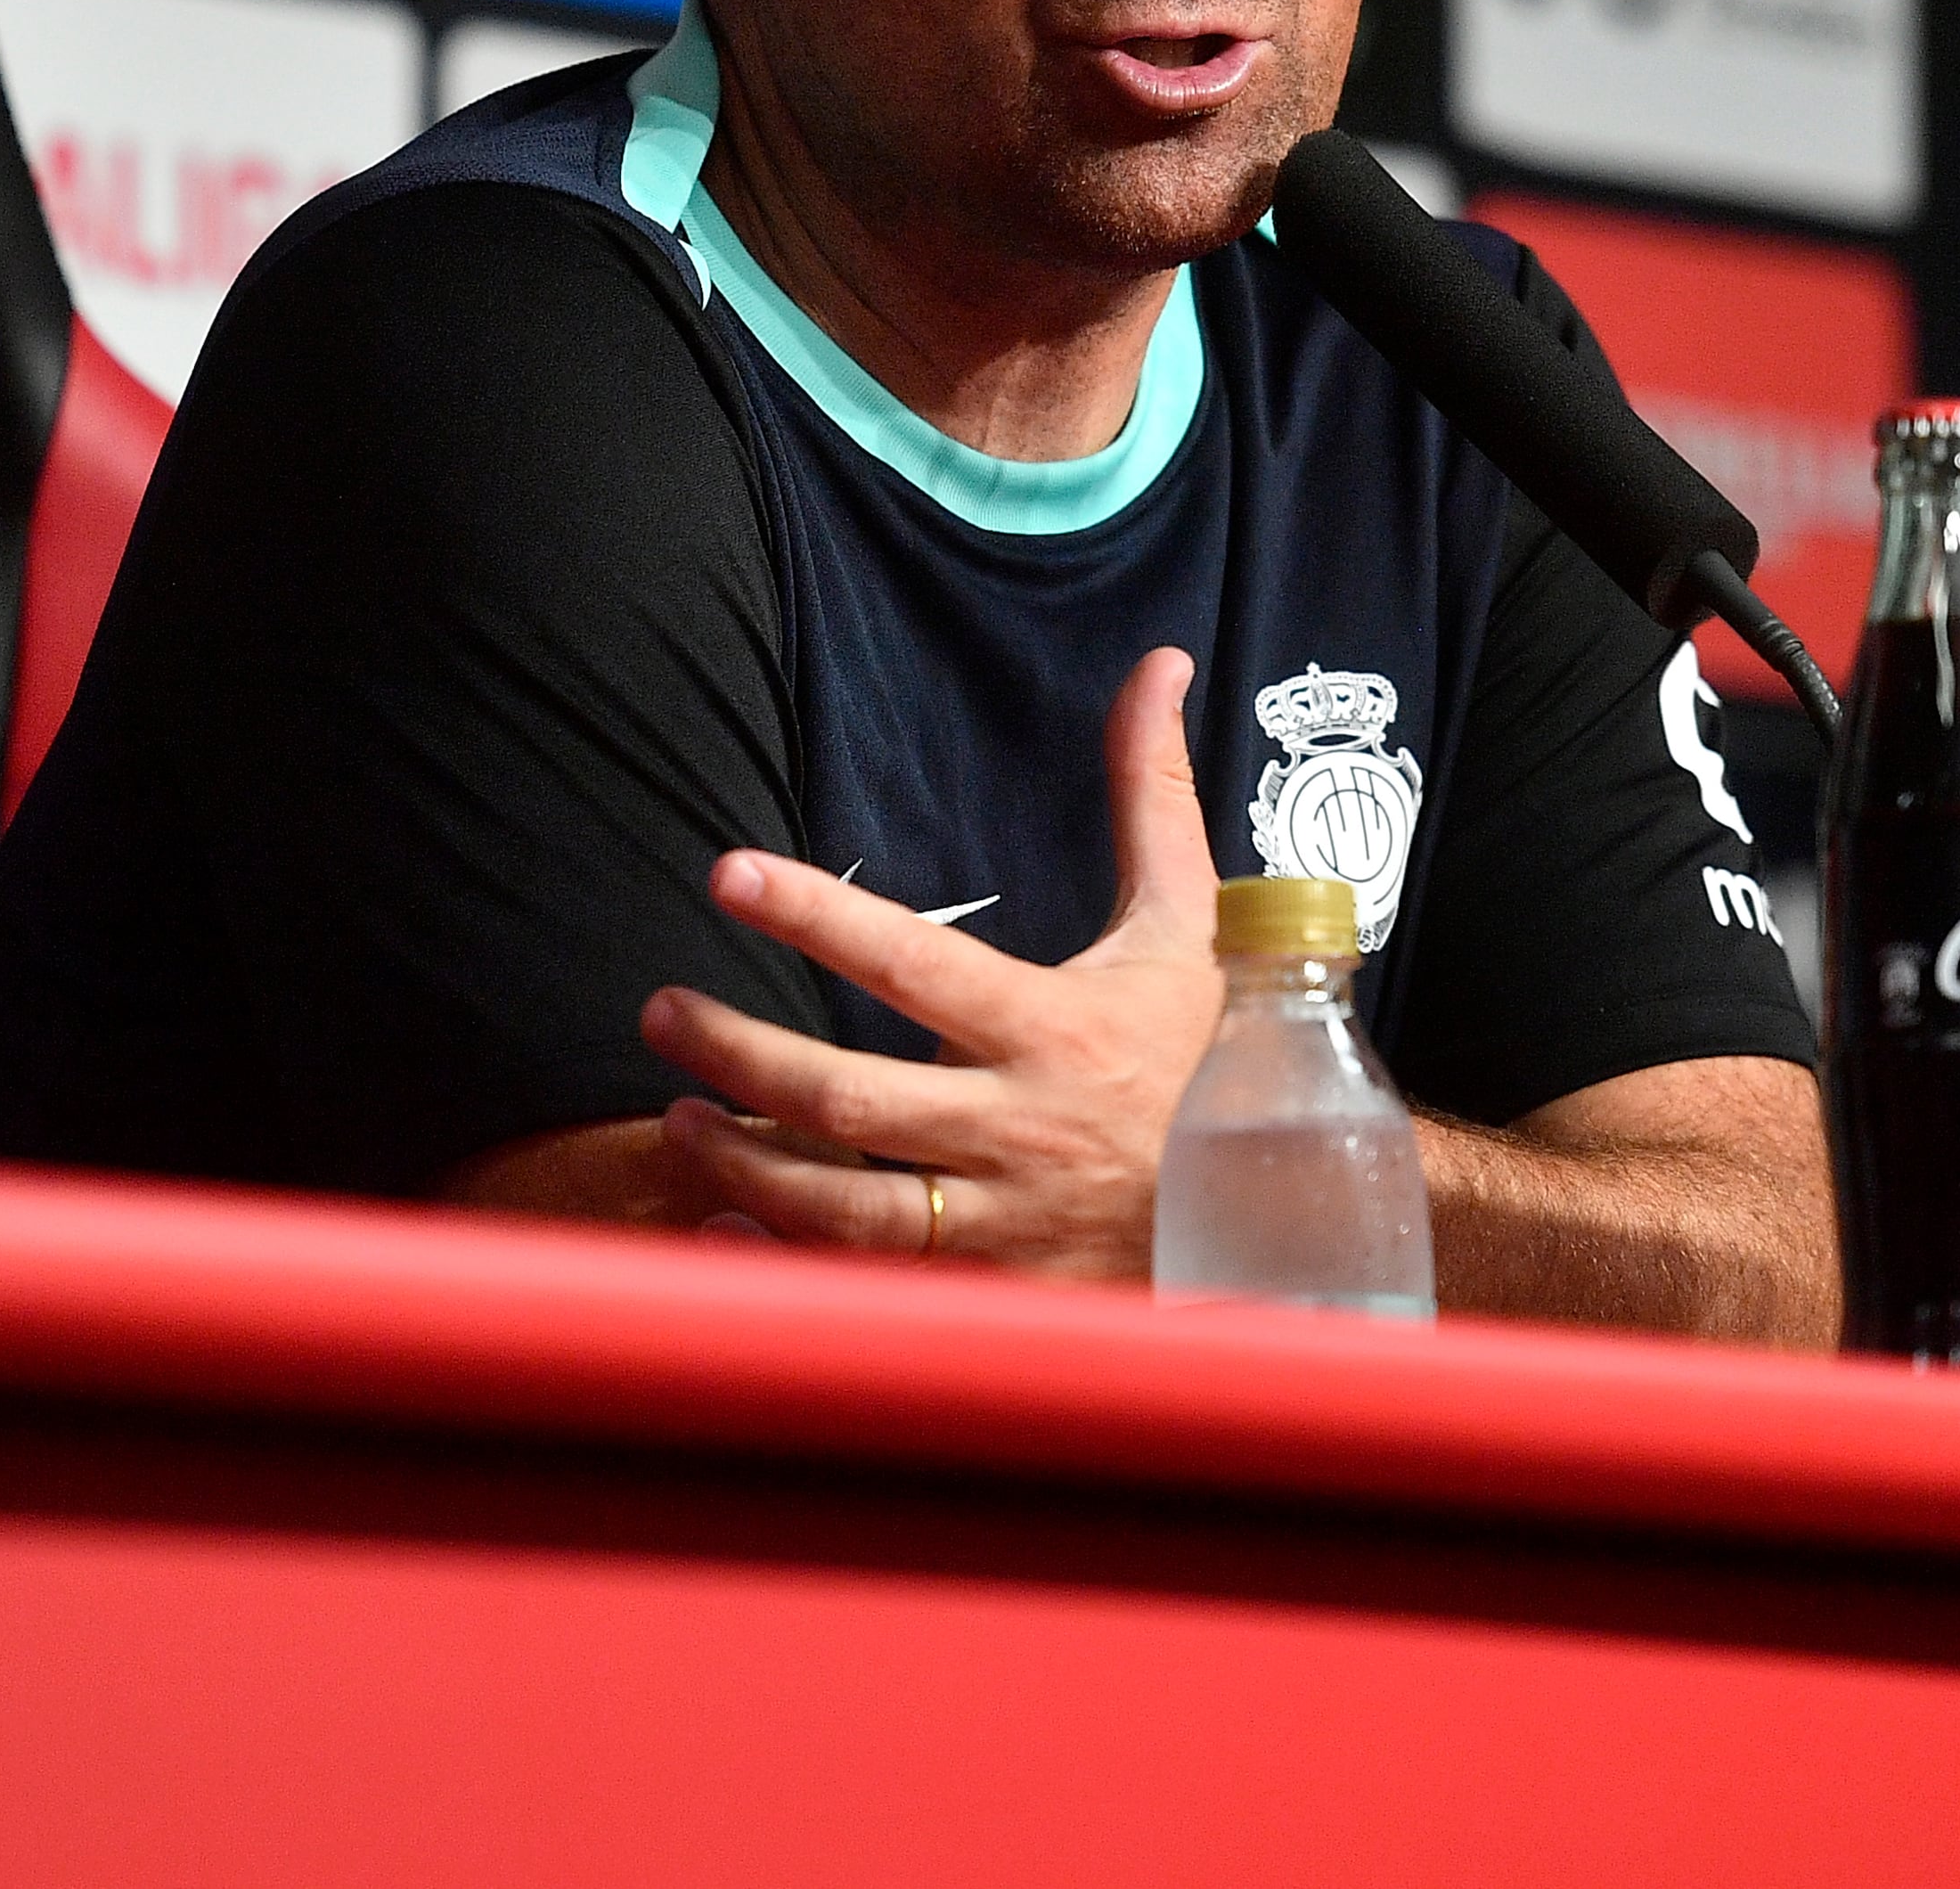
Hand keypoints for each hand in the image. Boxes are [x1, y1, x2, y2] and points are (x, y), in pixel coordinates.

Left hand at [638, 647, 1225, 1278]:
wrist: (1298, 1210)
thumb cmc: (1219, 1050)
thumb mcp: (1186, 922)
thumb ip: (1149, 793)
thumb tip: (1156, 663)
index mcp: (1055, 1029)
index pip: (913, 962)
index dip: (815, 914)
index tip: (728, 874)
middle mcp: (1021, 1129)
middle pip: (850, 1101)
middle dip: (741, 1054)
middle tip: (661, 1010)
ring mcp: (1006, 1226)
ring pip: (847, 1211)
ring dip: (748, 1167)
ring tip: (680, 1120)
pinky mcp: (998, 1296)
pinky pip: (873, 1291)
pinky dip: (789, 1268)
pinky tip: (723, 1233)